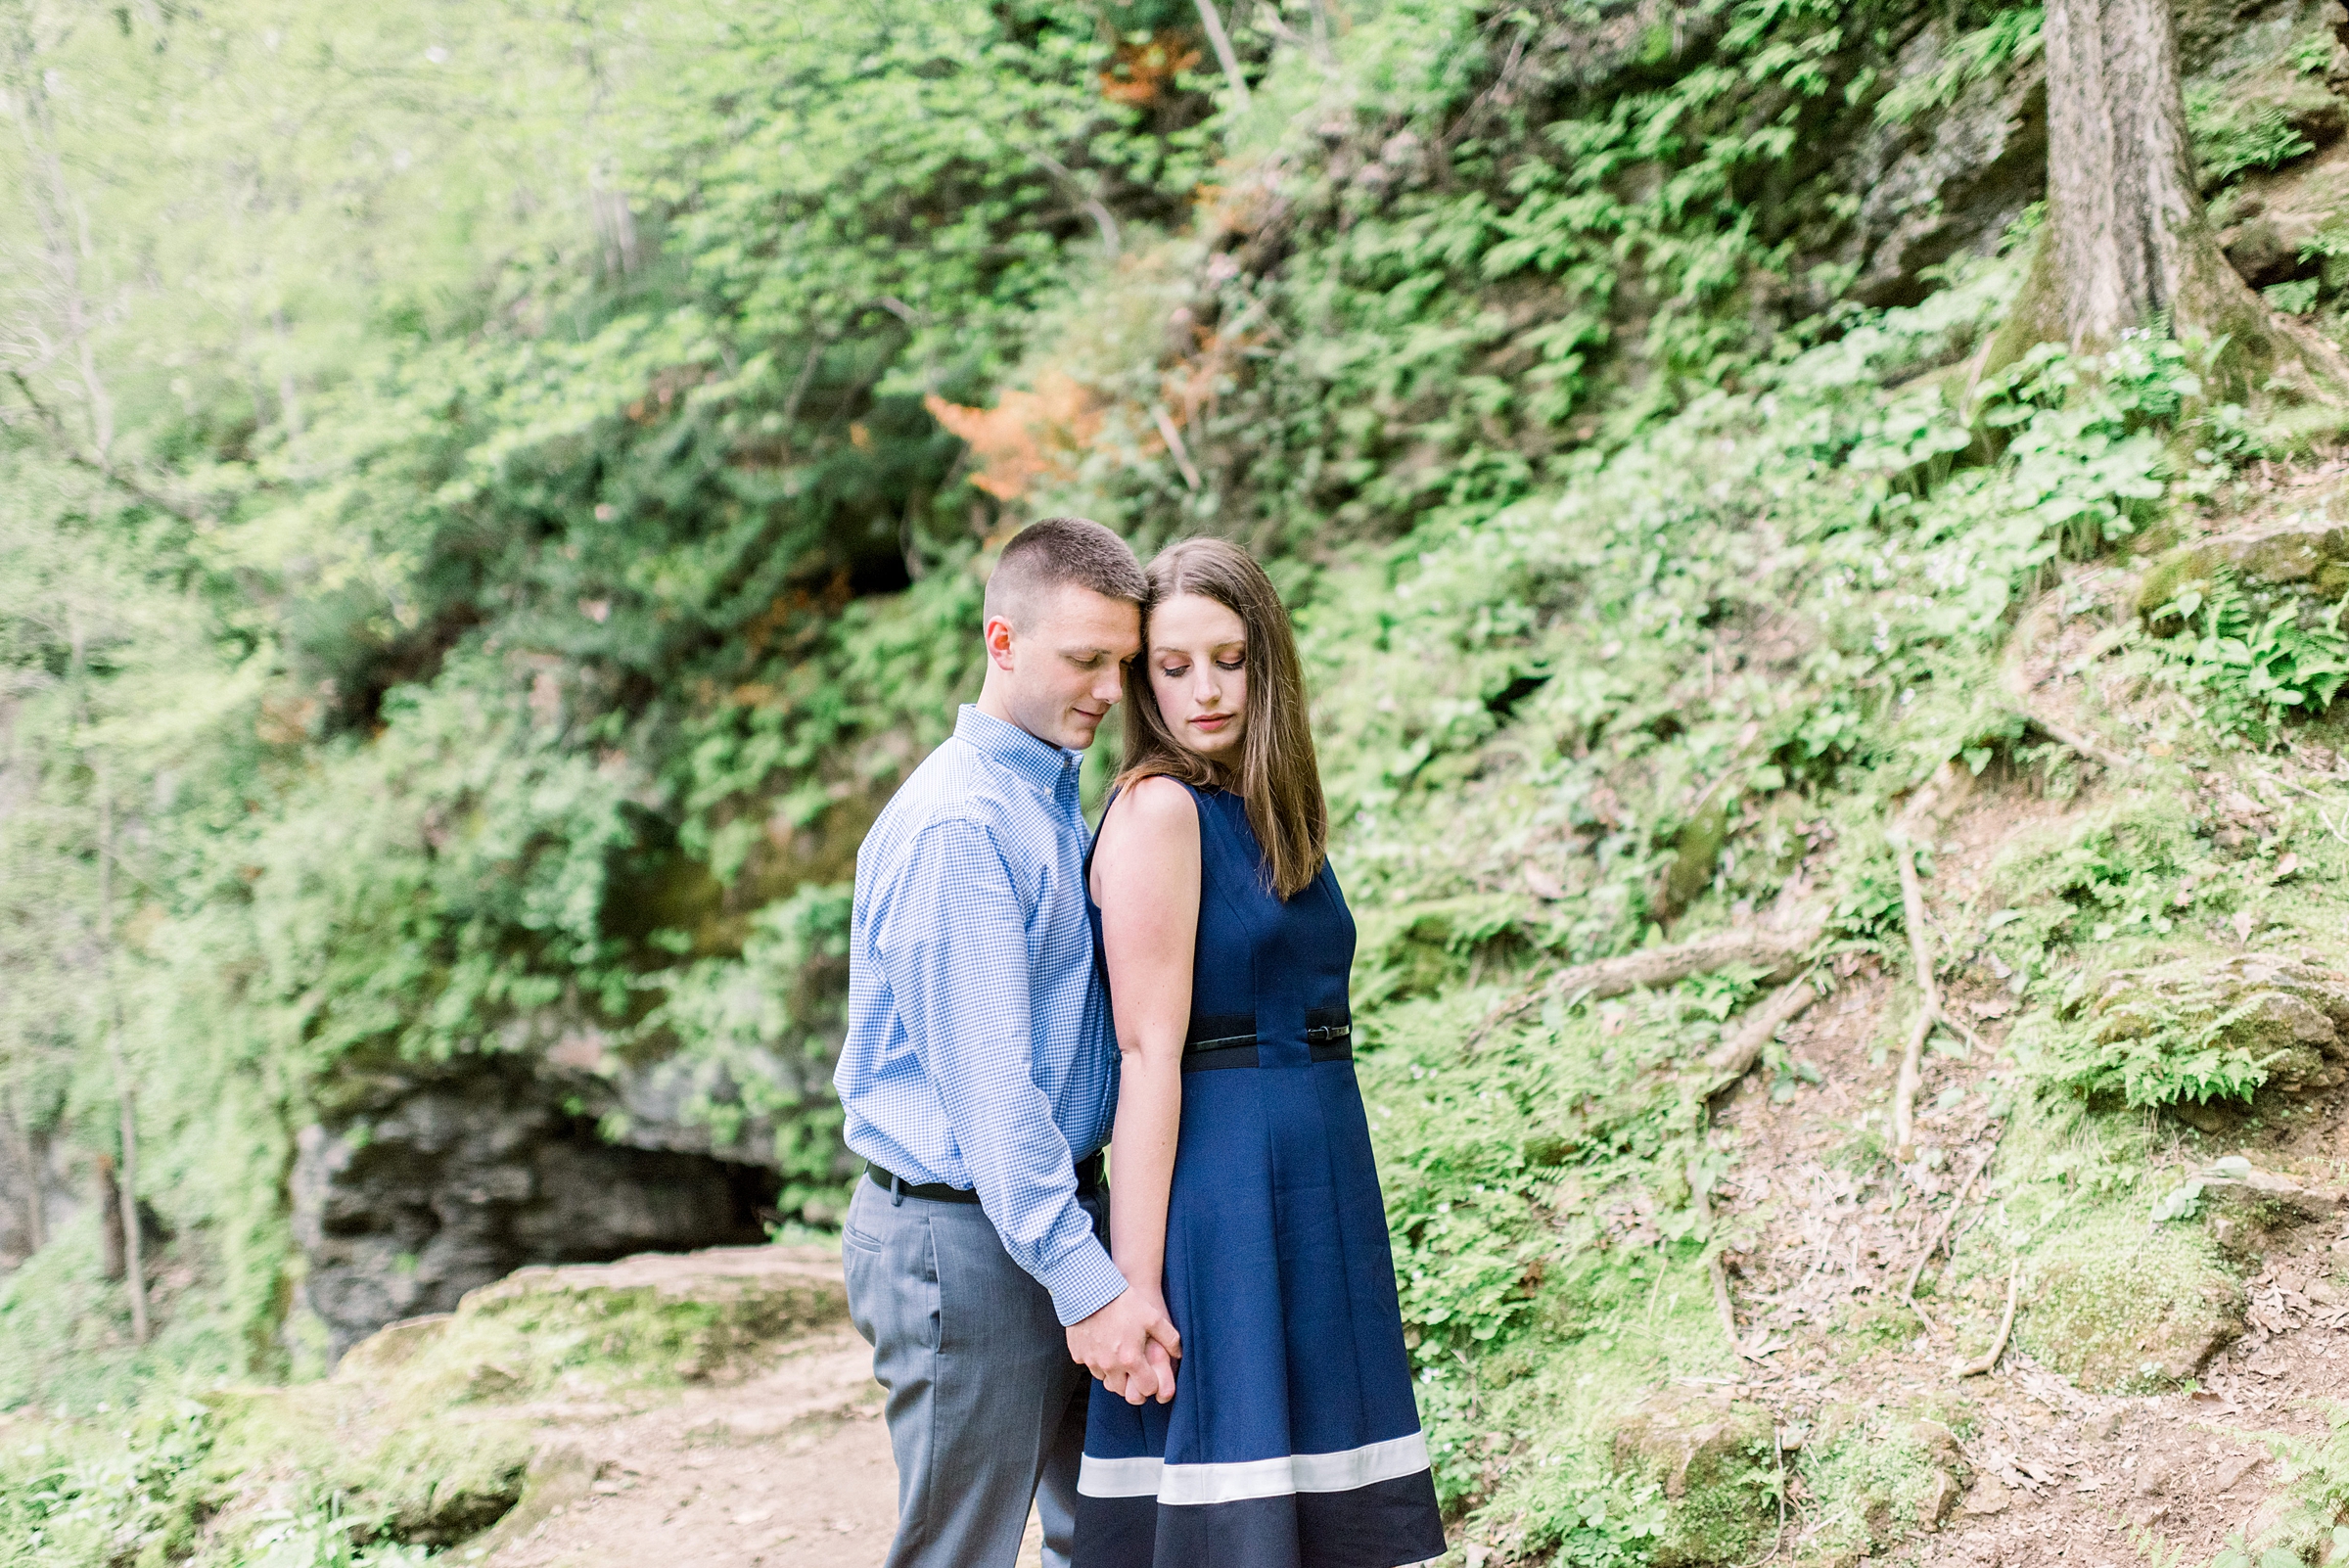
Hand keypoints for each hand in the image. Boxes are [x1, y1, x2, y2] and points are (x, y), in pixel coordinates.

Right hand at [1065, 1288, 1180, 1403]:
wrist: (1090, 1289)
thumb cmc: (1124, 1303)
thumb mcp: (1153, 1317)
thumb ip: (1169, 1338)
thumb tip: (1178, 1354)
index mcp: (1130, 1359)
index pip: (1146, 1388)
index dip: (1152, 1384)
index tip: (1151, 1375)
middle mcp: (1109, 1365)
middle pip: (1123, 1391)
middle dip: (1132, 1384)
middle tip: (1135, 1370)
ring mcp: (1091, 1361)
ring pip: (1105, 1379)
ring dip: (1113, 1373)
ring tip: (1118, 1356)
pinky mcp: (1077, 1354)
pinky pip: (1089, 1365)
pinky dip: (1096, 1361)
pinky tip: (1102, 1345)